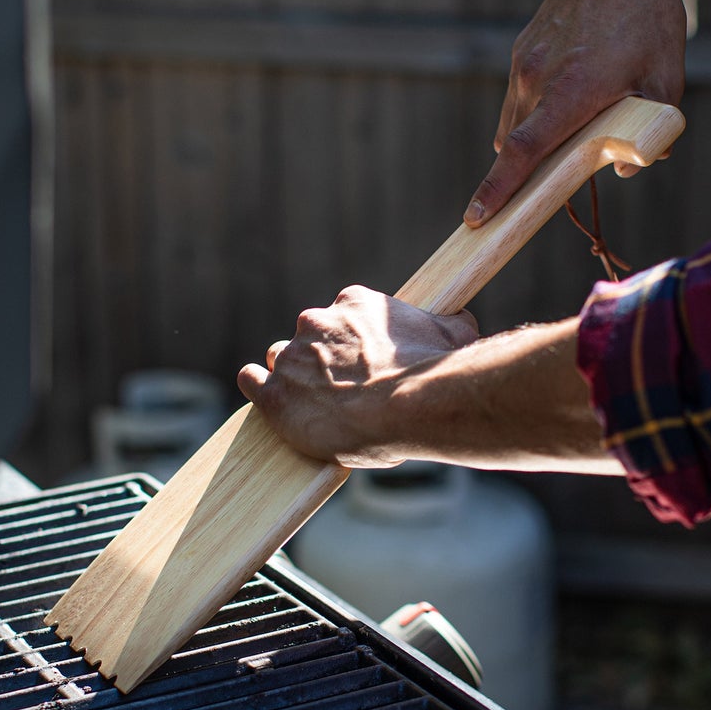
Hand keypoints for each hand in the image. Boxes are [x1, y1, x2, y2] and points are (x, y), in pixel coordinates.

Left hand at [237, 286, 479, 464]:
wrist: (414, 405)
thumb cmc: (434, 370)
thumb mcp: (453, 333)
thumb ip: (446, 323)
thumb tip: (459, 320)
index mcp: (353, 304)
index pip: (341, 317)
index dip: (350, 343)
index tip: (362, 363)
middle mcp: (317, 322)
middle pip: (308, 337)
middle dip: (321, 359)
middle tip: (343, 388)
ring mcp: (292, 357)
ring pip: (280, 360)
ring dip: (293, 377)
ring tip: (312, 402)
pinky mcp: (275, 394)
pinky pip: (251, 381)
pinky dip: (258, 389)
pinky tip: (267, 398)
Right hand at [464, 0, 685, 223]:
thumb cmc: (649, 18)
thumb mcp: (666, 80)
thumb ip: (652, 132)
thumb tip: (629, 168)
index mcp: (572, 91)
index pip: (524, 152)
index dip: (499, 190)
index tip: (477, 218)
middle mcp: (538, 78)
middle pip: (518, 146)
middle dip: (525, 173)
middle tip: (547, 185)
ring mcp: (525, 62)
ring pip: (516, 122)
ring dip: (533, 140)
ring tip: (573, 126)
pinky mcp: (523, 49)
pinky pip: (519, 97)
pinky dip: (535, 111)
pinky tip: (570, 95)